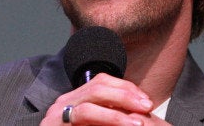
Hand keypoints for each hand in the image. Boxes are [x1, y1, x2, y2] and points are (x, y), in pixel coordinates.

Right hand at [40, 73, 170, 124]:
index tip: (146, 100)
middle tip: (147, 107)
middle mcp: (63, 103)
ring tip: (138, 123)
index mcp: (74, 98)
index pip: (101, 81)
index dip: (126, 88)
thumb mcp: (94, 122)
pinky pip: (82, 121)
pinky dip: (104, 123)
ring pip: (88, 109)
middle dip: (125, 96)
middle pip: (96, 89)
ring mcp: (55, 118)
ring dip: (116, 116)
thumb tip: (138, 109)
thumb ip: (107, 115)